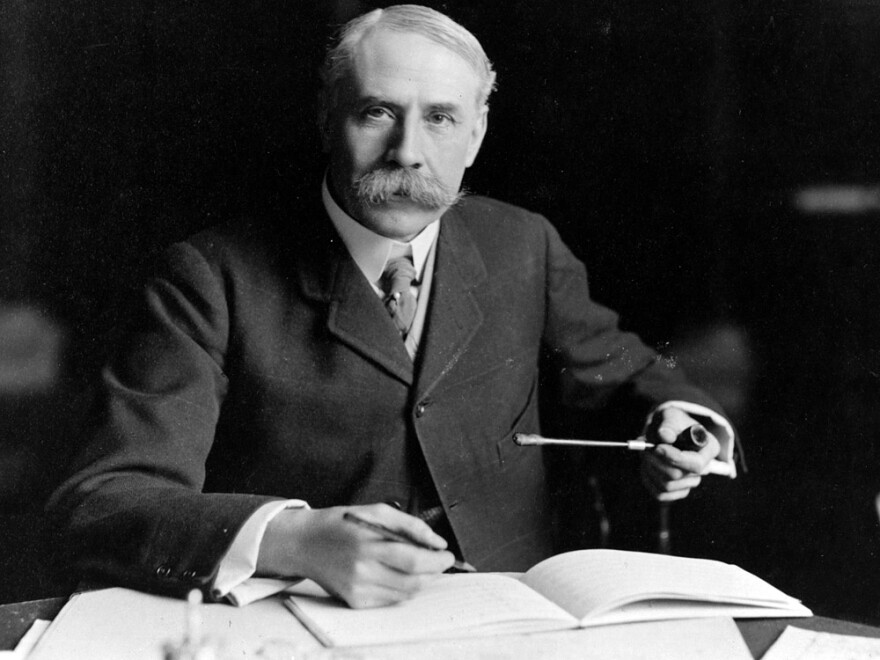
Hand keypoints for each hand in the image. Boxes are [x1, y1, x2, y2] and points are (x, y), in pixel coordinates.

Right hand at [257, 503, 454, 607]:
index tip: (448, 556)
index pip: (414, 561)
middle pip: (413, 582)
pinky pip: (389, 600)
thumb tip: (438, 543)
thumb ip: (411, 525)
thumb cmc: (343, 523)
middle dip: (433, 573)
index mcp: (368, 544)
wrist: (306, 543)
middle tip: (438, 561)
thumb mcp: (377, 511)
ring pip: (405, 594)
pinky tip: (395, 573)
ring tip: (416, 565)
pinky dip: (400, 588)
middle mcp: (361, 570)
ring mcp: (357, 589)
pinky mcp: (354, 601)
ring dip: (419, 581)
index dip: (437, 562)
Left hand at [640, 407, 720, 501]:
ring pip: (667, 485)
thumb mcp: (672, 416)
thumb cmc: (672, 423)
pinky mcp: (678, 490)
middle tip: (644, 447)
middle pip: (678, 476)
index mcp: (709, 448)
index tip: (657, 448)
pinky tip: (647, 465)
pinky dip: (648, 480)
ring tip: (646, 452)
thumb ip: (669, 424)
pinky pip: (661, 494)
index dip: (675, 458)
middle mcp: (704, 468)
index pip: (696, 464)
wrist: (667, 432)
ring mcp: (691, 481)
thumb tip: (665, 436)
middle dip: (656, 461)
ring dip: (650, 468)